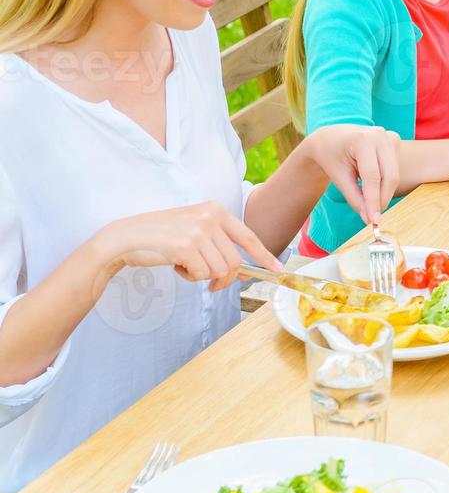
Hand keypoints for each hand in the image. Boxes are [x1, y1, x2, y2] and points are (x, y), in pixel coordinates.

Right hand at [100, 202, 281, 292]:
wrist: (126, 237)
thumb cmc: (162, 237)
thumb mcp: (195, 229)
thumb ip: (219, 244)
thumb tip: (244, 271)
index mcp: (217, 210)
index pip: (249, 237)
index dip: (264, 256)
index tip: (277, 270)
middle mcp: (211, 216)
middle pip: (235, 261)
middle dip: (225, 278)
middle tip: (211, 283)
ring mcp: (199, 230)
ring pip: (220, 270)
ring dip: (203, 276)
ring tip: (186, 265)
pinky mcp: (186, 245)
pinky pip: (201, 274)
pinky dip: (190, 277)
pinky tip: (176, 265)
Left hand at [304, 125, 401, 226]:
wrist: (331, 138)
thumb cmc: (331, 156)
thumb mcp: (338, 178)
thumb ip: (354, 198)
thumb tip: (369, 218)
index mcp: (363, 139)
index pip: (373, 177)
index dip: (374, 200)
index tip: (373, 220)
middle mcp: (381, 136)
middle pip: (390, 176)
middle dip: (382, 199)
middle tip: (373, 217)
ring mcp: (390, 138)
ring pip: (394, 175)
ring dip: (383, 192)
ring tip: (366, 196)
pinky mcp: (395, 143)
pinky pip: (394, 170)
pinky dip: (384, 183)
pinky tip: (371, 181)